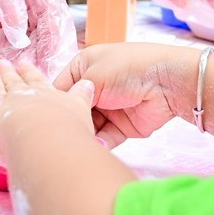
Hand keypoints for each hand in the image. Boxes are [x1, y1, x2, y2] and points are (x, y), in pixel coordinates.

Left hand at [0, 59, 96, 165]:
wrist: (44, 142)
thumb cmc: (66, 132)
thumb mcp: (81, 111)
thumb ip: (82, 97)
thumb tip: (86, 84)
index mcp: (44, 94)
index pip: (35, 80)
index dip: (28, 72)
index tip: (24, 64)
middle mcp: (20, 95)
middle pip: (11, 81)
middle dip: (7, 72)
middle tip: (1, 63)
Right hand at [55, 43, 199, 145]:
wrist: (168, 82)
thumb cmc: (128, 69)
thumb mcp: (94, 74)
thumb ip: (73, 94)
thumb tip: (60, 112)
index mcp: (84, 68)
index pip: (61, 88)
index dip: (53, 102)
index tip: (45, 118)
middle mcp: (94, 88)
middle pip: (74, 110)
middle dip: (70, 122)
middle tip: (63, 135)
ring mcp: (108, 108)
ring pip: (88, 126)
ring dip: (85, 135)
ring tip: (79, 143)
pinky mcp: (121, 127)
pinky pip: (104, 138)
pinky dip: (100, 143)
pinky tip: (96, 147)